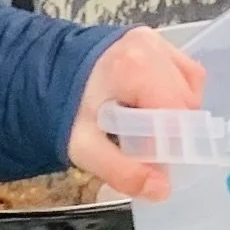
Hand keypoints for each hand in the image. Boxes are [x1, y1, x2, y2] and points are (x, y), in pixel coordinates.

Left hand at [68, 26, 207, 202]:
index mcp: (135, 68)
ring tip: (142, 124)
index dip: (168, 145)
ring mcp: (153, 40)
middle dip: (170, 130)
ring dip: (175, 112)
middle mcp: (150, 47)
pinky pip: (182, 72)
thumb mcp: (83, 146)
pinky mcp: (152, 41)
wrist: (39, 74)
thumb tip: (161, 189)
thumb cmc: (58, 107)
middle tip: (139, 145)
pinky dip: (174, 93)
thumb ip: (121, 170)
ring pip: (190, 87)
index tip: (149, 162)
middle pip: (185, 102)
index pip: (176, 116)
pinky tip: (150, 106)